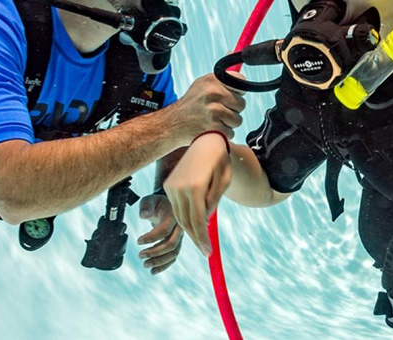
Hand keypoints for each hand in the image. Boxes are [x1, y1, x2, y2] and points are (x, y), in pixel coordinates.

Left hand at [137, 194, 183, 274]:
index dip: (151, 238)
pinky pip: (173, 257)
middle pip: (171, 244)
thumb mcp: (149, 200)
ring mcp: (180, 236)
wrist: (167, 206)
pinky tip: (153, 271)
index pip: (165, 230)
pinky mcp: (177, 243)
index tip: (138, 241)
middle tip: (140, 255)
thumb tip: (143, 215)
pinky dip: (164, 265)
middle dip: (155, 252)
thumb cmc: (157, 204)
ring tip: (145, 264)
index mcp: (174, 215)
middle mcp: (180, 227)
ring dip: (159, 261)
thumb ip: (146, 206)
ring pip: (173, 253)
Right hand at [163, 133, 231, 255]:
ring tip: (200, 239)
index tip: (207, 252)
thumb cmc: (220, 161)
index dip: (202, 238)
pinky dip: (184, 216)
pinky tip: (194, 221)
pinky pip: (176, 206)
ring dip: (189, 229)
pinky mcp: (168, 184)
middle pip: (186, 221)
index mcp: (196, 187)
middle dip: (195, 238)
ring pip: (178, 216)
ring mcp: (172, 186)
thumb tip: (204, 221)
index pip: (198, 220)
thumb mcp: (224, 181)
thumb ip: (214, 202)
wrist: (205, 141)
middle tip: (205, 251)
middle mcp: (181, 187)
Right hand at [167, 73, 245, 145]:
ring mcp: (213, 111)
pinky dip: (223, 134)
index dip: (237, 93)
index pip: (240, 83)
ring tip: (214, 121)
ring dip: (229, 124)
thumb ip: (221, 81)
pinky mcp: (213, 128)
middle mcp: (213, 93)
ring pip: (238, 120)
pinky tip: (211, 129)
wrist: (172, 124)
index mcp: (212, 80)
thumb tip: (241, 78)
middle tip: (219, 111)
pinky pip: (231, 132)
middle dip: (233, 110)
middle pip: (241, 104)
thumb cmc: (190, 105)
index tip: (229, 98)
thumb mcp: (202, 85)